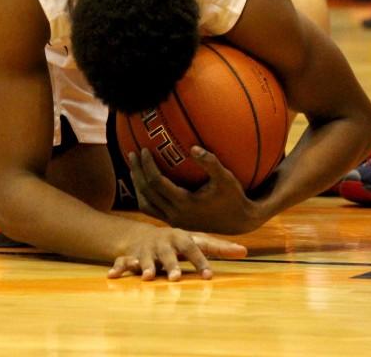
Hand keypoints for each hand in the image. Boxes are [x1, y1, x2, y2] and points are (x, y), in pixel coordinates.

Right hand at [108, 226, 246, 280]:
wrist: (143, 235)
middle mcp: (164, 243)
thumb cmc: (177, 242)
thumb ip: (218, 247)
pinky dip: (118, 268)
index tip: (209, 276)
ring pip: (146, 258)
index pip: (194, 248)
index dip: (201, 261)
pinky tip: (113, 276)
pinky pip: (122, 262)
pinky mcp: (131, 257)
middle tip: (176, 279)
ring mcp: (146, 250)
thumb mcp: (196, 241)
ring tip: (148, 277)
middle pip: (169, 255)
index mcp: (181, 239)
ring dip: (146, 267)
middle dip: (171, 266)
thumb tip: (245, 251)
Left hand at [130, 147, 265, 234]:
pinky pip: (152, 209)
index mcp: (185, 203)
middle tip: (132, 153)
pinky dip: (145, 195)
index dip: (147, 166)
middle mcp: (176, 215)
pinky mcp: (175, 222)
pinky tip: (144, 182)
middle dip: (137, 172)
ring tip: (133, 167)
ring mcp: (174, 220)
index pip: (156, 183)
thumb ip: (210, 162)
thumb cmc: (233, 196)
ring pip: (146, 203)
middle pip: (147, 192)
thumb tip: (193, 147)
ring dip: (137, 185)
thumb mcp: (225, 178)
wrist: (239, 221)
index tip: (144, 150)